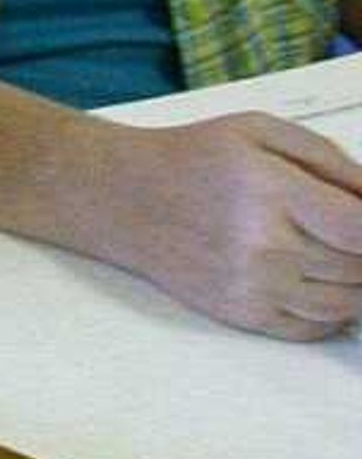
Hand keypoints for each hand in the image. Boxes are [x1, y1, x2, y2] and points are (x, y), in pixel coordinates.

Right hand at [97, 114, 361, 338]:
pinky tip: (315, 279)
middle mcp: (264, 245)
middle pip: (360, 268)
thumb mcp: (256, 130)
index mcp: (270, 190)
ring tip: (330, 252)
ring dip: (354, 282)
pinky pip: (316, 327)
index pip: (361, 228)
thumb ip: (327, 158)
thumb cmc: (192, 158)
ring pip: (347, 304)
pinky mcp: (243, 315)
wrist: (120, 197)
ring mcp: (254, 286)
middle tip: (339, 229)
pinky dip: (332, 311)